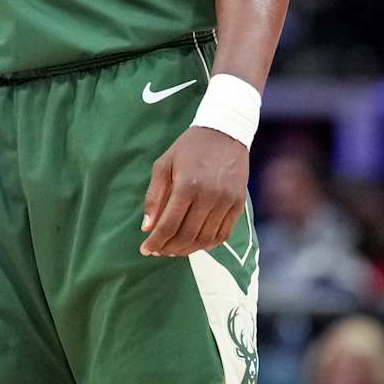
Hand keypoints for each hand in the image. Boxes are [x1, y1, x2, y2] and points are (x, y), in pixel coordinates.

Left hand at [140, 126, 249, 256]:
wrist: (224, 132)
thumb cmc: (189, 148)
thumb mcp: (164, 165)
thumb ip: (154, 197)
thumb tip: (146, 228)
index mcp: (187, 185)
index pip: (169, 225)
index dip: (156, 242)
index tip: (145, 248)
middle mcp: (209, 196)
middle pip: (186, 235)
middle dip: (168, 248)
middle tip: (157, 251)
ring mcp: (226, 202)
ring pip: (205, 239)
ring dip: (187, 250)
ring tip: (173, 249)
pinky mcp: (238, 204)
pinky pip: (223, 235)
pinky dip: (207, 244)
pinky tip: (194, 244)